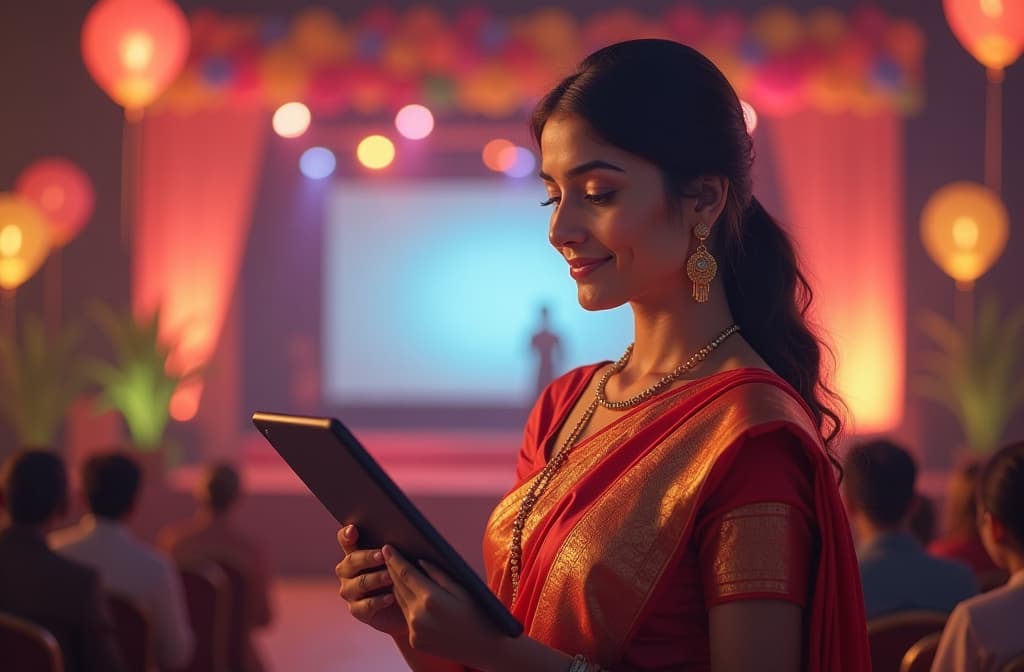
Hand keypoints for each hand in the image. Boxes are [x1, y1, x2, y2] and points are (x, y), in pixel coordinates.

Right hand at [335, 525, 406, 637]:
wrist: (407, 606)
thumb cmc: (404, 575)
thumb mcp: (400, 559)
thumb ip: (395, 548)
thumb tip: (405, 533)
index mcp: (355, 553)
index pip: (345, 539)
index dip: (347, 534)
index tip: (354, 529)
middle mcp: (347, 571)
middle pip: (351, 561)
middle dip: (367, 557)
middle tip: (382, 555)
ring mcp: (350, 591)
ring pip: (359, 583)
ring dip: (376, 579)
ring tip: (391, 577)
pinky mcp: (357, 610)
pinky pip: (365, 605)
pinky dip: (378, 601)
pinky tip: (391, 597)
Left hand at [383, 544, 504, 669]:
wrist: (482, 648)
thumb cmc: (477, 614)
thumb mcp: (462, 589)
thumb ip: (438, 574)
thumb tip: (419, 562)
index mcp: (431, 599)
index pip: (405, 574)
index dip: (395, 560)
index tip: (387, 548)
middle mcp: (419, 615)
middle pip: (398, 586)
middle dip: (392, 570)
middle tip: (387, 555)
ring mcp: (415, 630)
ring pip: (399, 601)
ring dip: (397, 586)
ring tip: (396, 572)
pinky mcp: (415, 641)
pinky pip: (406, 616)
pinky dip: (406, 604)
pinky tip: (408, 594)